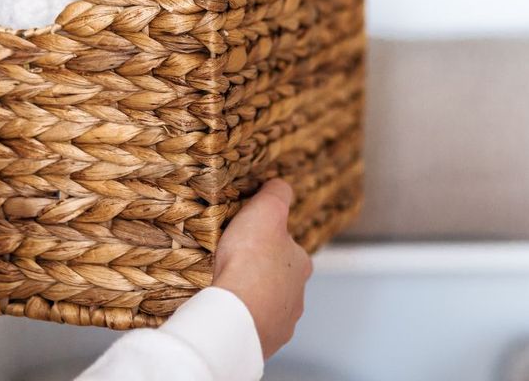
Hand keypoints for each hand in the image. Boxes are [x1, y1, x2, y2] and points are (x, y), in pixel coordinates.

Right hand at [213, 179, 312, 358]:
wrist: (236, 312)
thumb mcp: (266, 210)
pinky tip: (227, 314)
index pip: (290, 249)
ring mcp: (281, 323)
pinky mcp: (263, 343)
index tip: (250, 241)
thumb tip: (281, 184)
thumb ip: (277, 194)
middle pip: (280, 281)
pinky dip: (242, 321)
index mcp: (301, 264)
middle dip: (261, 275)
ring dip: (252, 300)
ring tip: (228, 292)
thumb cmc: (251, 261)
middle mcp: (297, 296)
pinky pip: (252, 328)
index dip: (269, 242)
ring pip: (268, 307)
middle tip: (235, 268)